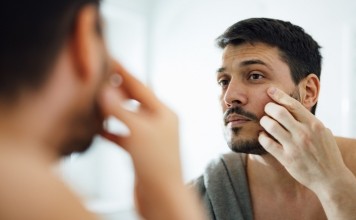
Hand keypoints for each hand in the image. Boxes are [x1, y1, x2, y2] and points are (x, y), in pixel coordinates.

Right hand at [98, 61, 181, 187]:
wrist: (162, 197)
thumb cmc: (159, 165)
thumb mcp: (138, 132)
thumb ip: (120, 110)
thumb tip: (106, 90)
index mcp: (164, 113)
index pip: (141, 87)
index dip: (124, 74)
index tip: (112, 61)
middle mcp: (159, 123)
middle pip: (134, 100)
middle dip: (117, 90)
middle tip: (100, 79)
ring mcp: (149, 137)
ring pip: (127, 117)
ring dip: (112, 110)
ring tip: (96, 101)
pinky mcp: (140, 152)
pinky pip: (123, 135)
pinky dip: (111, 130)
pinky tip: (98, 128)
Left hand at [258, 87, 349, 191]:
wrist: (331, 178)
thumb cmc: (327, 153)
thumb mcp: (323, 132)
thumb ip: (309, 120)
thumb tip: (294, 108)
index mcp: (314, 124)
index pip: (293, 104)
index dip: (279, 95)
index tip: (270, 90)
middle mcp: (304, 133)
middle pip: (279, 112)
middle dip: (269, 107)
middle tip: (266, 109)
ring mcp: (295, 146)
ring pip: (271, 126)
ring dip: (264, 121)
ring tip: (265, 122)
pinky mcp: (287, 159)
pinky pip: (268, 143)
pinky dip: (262, 137)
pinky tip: (263, 136)